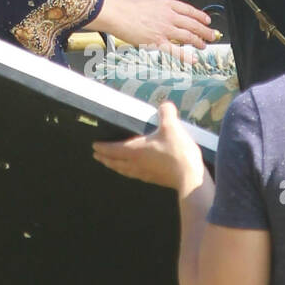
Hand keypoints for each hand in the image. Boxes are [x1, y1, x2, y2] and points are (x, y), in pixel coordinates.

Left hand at [91, 100, 205, 192]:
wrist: (190, 176)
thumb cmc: (177, 152)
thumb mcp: (172, 126)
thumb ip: (166, 113)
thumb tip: (165, 105)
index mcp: (135, 151)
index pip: (113, 149)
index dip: (102, 147)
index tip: (94, 146)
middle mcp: (136, 164)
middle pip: (115, 162)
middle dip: (105, 158)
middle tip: (97, 156)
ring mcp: (144, 174)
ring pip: (124, 170)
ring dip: (115, 167)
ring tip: (111, 164)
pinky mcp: (154, 180)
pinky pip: (135, 175)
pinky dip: (128, 172)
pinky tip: (134, 171)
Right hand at [92, 0, 215, 51]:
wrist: (118, 14)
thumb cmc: (129, 7)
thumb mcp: (151, 0)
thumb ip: (164, 6)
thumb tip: (171, 11)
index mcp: (168, 4)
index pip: (190, 10)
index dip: (201, 16)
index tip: (206, 20)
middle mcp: (169, 16)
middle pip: (193, 24)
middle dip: (205, 31)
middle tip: (211, 35)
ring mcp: (165, 30)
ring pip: (188, 36)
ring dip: (199, 42)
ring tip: (204, 45)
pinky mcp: (158, 42)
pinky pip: (176, 50)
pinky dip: (186, 56)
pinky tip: (193, 59)